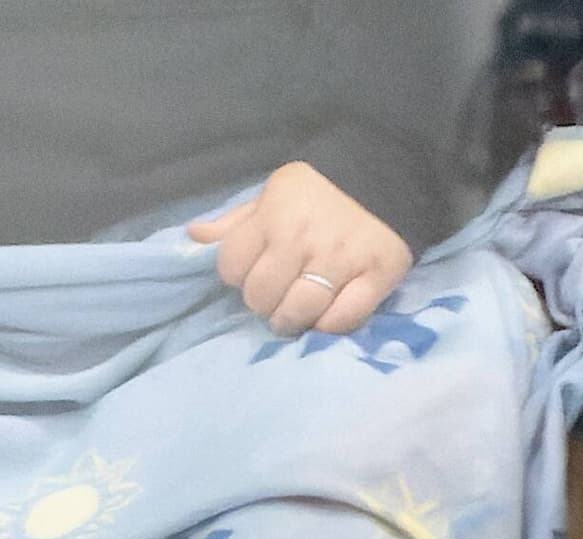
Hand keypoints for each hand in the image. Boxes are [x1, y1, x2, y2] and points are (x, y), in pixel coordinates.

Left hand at [191, 164, 415, 338]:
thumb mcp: (275, 192)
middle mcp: (303, 238)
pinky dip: (329, 324)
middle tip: (278, 294)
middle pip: (261, 296)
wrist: (389, 168)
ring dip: (291, 320)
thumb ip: (236, 221)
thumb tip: (193, 236)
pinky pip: (342, 320)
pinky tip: (326, 314)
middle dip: (263, 301)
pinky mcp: (377, 275)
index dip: (237, 274)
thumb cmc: (321, 188)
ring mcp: (341, 259)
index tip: (253, 271)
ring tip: (296, 313)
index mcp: (274, 215)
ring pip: (298, 312)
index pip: (230, 266)